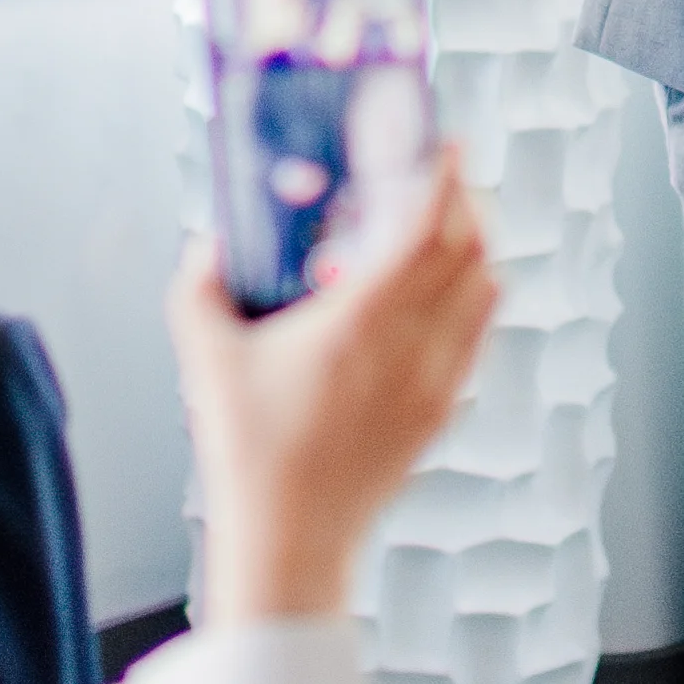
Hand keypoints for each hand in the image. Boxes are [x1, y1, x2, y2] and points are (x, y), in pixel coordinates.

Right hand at [171, 161, 498, 628]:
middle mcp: (411, 345)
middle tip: (443, 176)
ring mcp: (436, 380)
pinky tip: (440, 293)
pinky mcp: (442, 409)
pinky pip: (478, 333)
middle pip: (470, 249)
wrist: (291, 539)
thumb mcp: (204, 358)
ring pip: (485, 289)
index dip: (446, 177)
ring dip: (475, 246)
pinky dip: (473, 296)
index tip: (448, 144)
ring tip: (445, 227)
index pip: (427, 228)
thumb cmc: (248, 450)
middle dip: (466, 201)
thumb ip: (199, 286)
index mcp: (359, 321)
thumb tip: (207, 241)